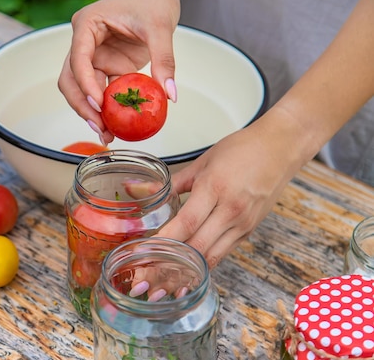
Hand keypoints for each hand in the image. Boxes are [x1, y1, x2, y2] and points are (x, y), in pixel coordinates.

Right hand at [57, 0, 179, 143]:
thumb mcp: (161, 27)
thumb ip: (164, 59)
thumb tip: (169, 95)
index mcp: (87, 25)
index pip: (78, 58)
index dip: (85, 83)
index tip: (99, 104)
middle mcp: (84, 42)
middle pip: (71, 79)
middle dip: (82, 105)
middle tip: (100, 127)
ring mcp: (93, 56)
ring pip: (81, 89)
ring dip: (91, 112)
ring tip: (107, 134)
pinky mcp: (106, 67)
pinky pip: (101, 92)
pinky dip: (106, 109)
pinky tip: (116, 126)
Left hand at [157, 117, 304, 268]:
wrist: (280, 148)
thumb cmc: (242, 150)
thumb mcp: (203, 161)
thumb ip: (177, 182)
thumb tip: (152, 194)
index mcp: (215, 188)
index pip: (187, 222)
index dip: (166, 240)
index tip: (146, 250)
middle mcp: (231, 210)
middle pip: (198, 246)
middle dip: (171, 262)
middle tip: (148, 271)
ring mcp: (243, 223)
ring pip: (212, 256)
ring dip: (187, 269)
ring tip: (164, 277)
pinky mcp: (249, 230)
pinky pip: (223, 251)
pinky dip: (204, 261)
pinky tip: (188, 266)